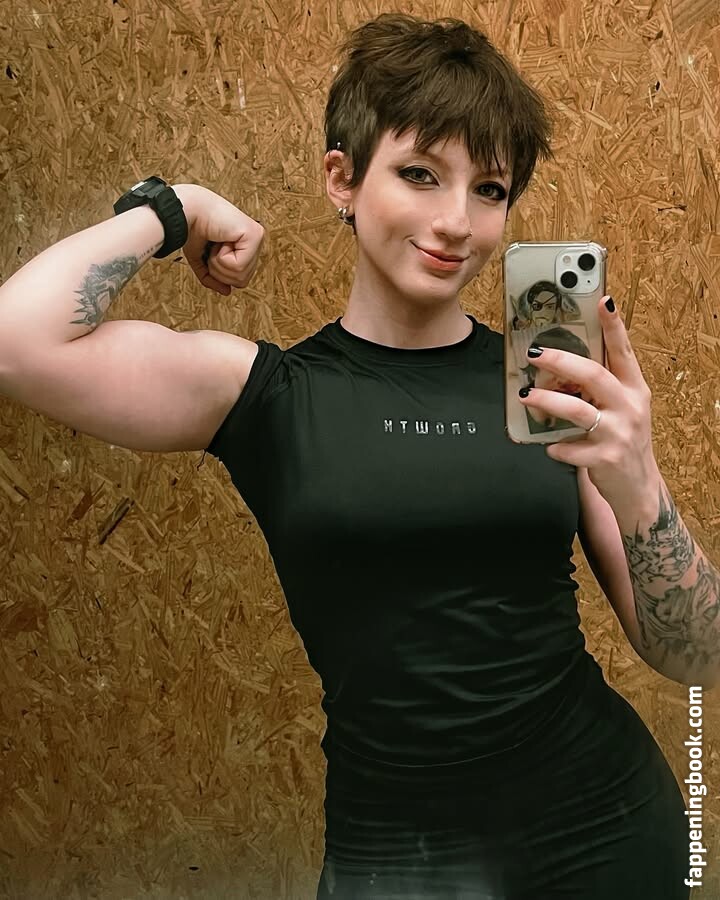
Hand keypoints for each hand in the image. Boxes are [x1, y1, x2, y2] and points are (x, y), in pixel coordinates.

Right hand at [174, 184, 264, 295]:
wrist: (185, 211)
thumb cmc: (193, 229)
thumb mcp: (202, 261)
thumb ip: (214, 278)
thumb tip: (228, 292)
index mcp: (245, 246)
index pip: (241, 279)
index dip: (221, 273)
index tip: (211, 251)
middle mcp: (255, 241)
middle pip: (242, 280)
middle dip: (220, 270)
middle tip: (212, 248)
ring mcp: (257, 237)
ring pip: (240, 276)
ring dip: (219, 263)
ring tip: (215, 243)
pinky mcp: (255, 235)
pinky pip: (239, 266)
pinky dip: (222, 257)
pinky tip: (220, 240)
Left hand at [517, 295, 658, 504]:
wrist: (637, 486)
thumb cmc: (622, 439)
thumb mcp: (622, 408)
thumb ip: (602, 386)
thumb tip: (562, 361)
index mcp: (633, 389)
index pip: (624, 351)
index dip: (614, 326)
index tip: (603, 301)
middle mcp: (629, 407)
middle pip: (593, 375)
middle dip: (560, 361)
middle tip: (534, 354)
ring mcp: (618, 433)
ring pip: (576, 410)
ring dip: (546, 401)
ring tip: (525, 396)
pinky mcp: (604, 458)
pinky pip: (569, 447)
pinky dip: (554, 445)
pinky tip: (547, 444)